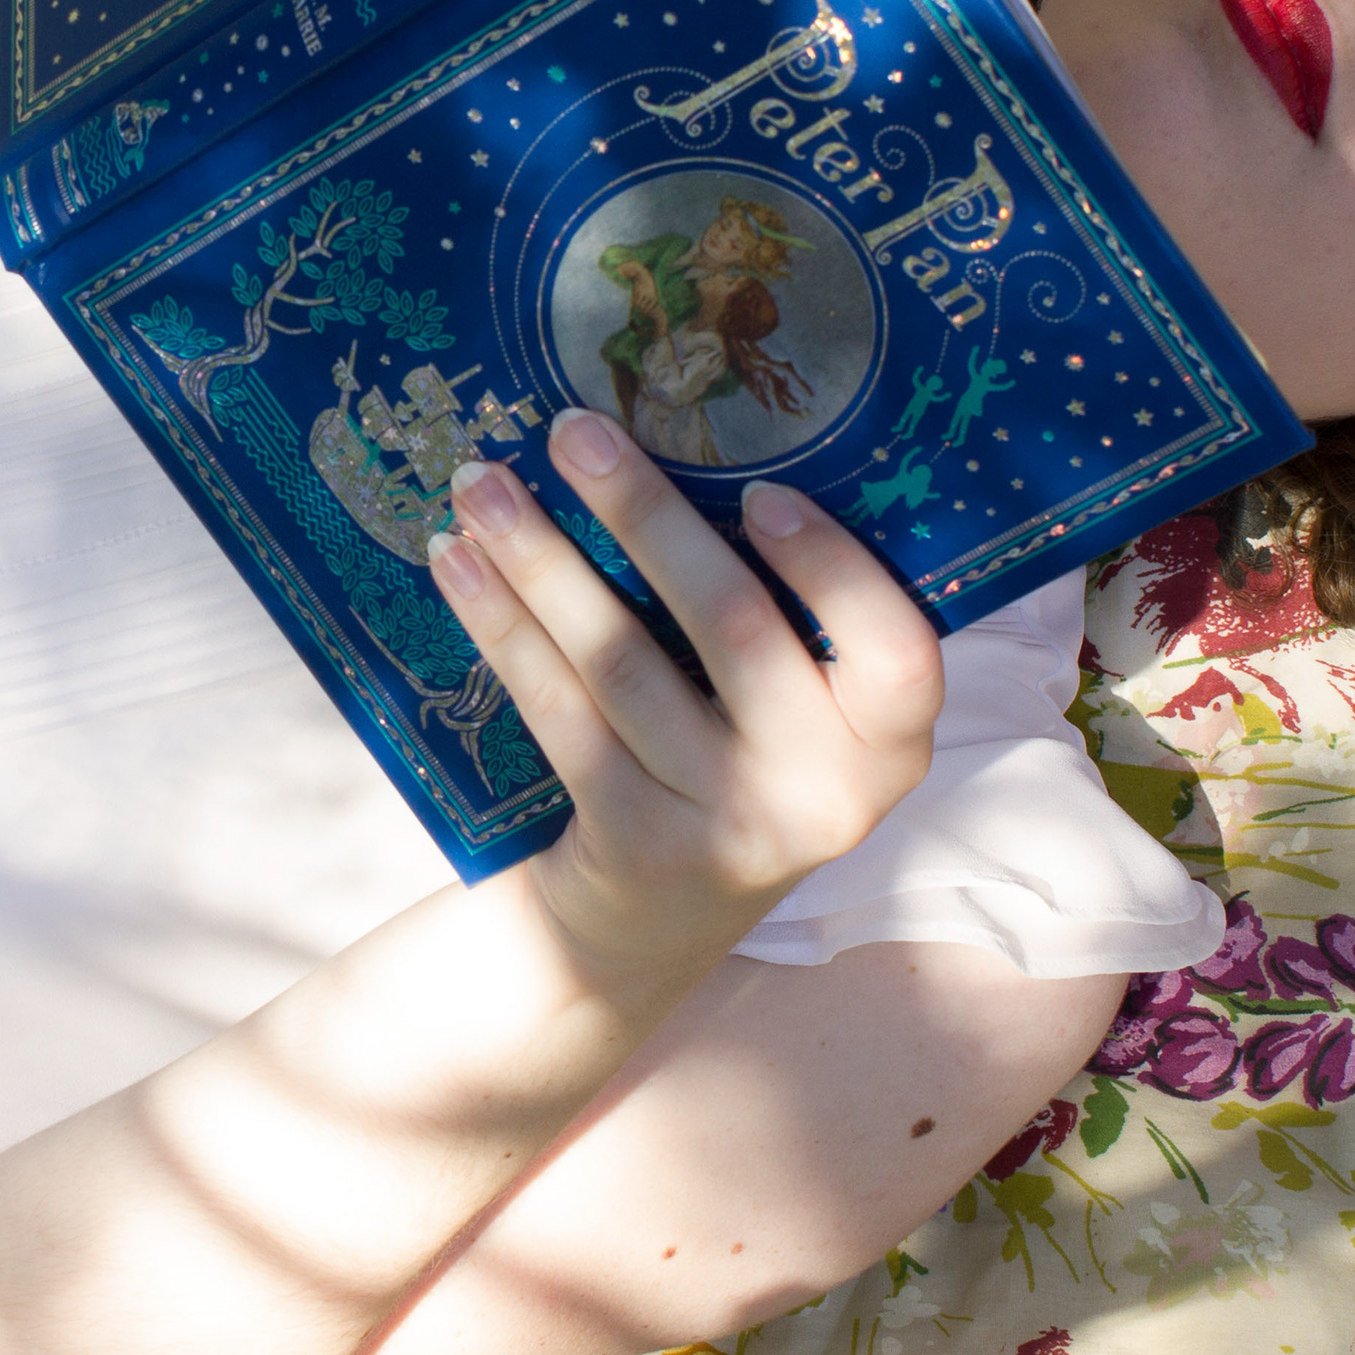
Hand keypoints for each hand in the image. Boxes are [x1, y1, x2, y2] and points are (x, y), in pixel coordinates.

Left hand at [428, 408, 942, 978]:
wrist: (653, 924)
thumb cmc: (736, 765)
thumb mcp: (801, 712)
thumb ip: (790, 615)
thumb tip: (693, 434)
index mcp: (888, 743)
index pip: (896, 649)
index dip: (830, 567)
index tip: (758, 490)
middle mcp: (822, 792)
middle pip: (732, 629)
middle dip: (642, 515)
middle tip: (571, 430)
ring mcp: (725, 824)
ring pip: (623, 661)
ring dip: (543, 559)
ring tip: (482, 484)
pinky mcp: (632, 839)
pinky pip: (559, 709)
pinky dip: (503, 628)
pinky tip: (459, 565)